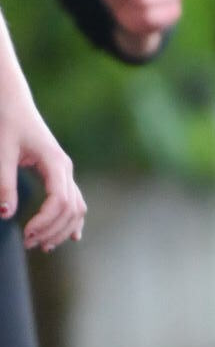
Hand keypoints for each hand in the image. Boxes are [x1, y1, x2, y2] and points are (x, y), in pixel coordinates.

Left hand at [0, 94, 83, 249]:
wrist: (12, 101)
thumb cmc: (7, 122)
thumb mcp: (2, 151)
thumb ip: (4, 182)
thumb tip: (6, 214)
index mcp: (55, 162)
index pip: (59, 201)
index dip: (44, 222)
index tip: (24, 234)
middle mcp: (65, 169)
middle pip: (71, 209)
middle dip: (52, 230)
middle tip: (28, 244)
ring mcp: (65, 171)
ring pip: (76, 208)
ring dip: (62, 229)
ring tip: (43, 245)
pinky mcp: (59, 173)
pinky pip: (74, 201)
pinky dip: (73, 220)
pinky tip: (71, 237)